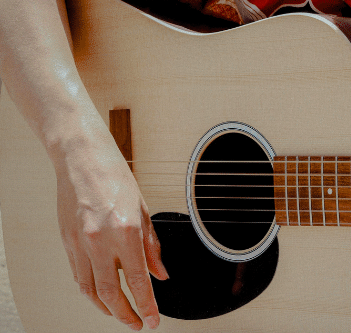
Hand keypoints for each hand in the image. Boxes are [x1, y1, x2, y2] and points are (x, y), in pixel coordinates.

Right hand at [56, 133, 167, 329]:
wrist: (82, 158)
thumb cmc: (115, 177)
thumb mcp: (144, 210)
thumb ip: (152, 246)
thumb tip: (161, 273)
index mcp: (125, 230)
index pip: (138, 280)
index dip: (147, 305)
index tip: (154, 320)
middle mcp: (100, 240)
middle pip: (111, 293)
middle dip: (126, 315)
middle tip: (138, 324)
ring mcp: (80, 242)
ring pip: (90, 290)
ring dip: (107, 308)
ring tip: (121, 314)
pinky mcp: (66, 241)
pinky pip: (79, 275)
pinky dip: (91, 290)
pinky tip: (102, 294)